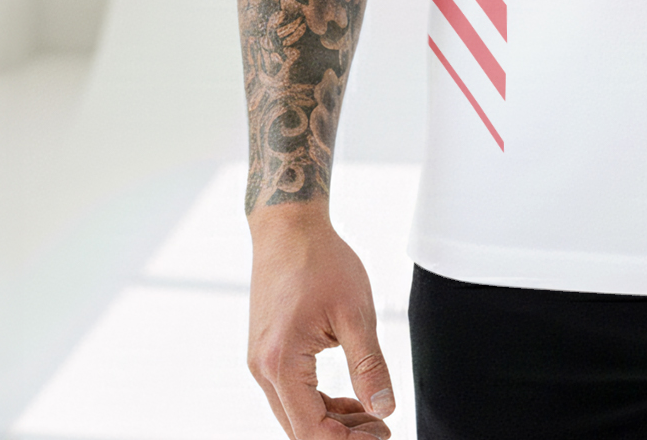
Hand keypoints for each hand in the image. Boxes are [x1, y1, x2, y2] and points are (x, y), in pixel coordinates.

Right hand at [246, 203, 395, 438]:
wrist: (288, 228)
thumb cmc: (322, 262)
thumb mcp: (356, 313)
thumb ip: (369, 365)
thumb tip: (385, 409)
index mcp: (281, 364)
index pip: (310, 431)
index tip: (382, 435)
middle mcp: (263, 369)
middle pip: (299, 428)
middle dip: (342, 436)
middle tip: (382, 430)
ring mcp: (261, 361)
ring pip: (294, 413)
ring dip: (332, 421)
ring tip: (373, 416)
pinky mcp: (267, 351)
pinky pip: (291, 392)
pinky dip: (319, 402)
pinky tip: (351, 400)